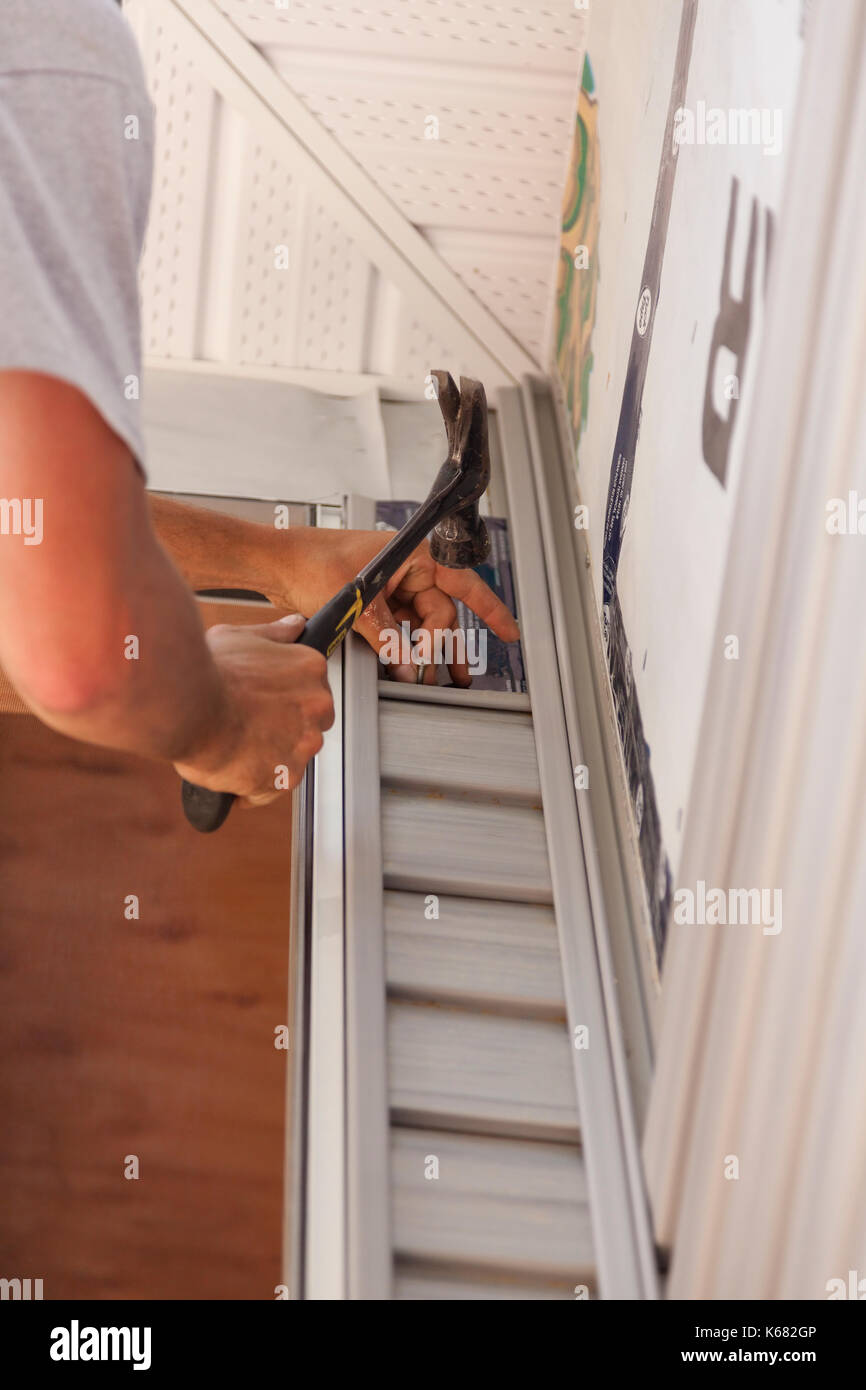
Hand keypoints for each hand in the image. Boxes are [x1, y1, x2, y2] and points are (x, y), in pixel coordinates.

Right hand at [174, 614, 333, 805]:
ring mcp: (304, 743)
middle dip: (282, 728)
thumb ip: (274, 635)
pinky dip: (252, 786)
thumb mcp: (239, 637)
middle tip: (246, 725)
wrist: (186, 705)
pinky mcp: (286, 776)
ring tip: (232, 747)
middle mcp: (317, 706)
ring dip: (268, 757)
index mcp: (310, 668)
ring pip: (291, 757)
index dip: (284, 700)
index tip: (263, 704)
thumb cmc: (208, 670)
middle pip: (309, 725)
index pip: (312, 690)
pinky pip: (272, 787)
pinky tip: (229, 770)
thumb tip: (294, 626)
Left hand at [266, 529, 520, 685]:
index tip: (510, 633)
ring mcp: (392, 588)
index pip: (464, 585)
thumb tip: (408, 665)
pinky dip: (404, 650)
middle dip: (442, 648)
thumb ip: (385, 635)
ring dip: (426, 653)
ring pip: (421, 627)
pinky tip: (406, 670)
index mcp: (414, 555)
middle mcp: (407, 571)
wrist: (275, 565)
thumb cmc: (310, 561)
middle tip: (447, 678)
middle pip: (440, 616)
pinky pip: (400, 631)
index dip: (490, 610)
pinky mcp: (375, 604)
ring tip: (441, 681)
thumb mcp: (356, 600)